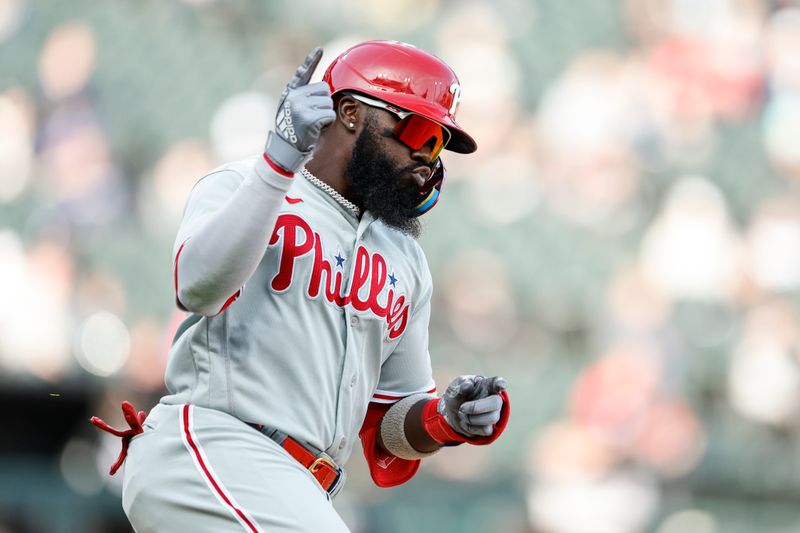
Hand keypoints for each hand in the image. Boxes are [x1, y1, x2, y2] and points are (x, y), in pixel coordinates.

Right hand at [265, 47, 335, 172]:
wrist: (285, 149)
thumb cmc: (292, 130)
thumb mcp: (291, 109)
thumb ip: (302, 96)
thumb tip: (324, 89)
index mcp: (290, 92)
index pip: (302, 72)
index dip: (311, 60)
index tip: (319, 49)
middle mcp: (294, 96)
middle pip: (324, 89)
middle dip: (324, 103)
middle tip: (314, 116)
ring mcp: (301, 106)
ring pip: (328, 103)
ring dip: (326, 115)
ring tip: (313, 124)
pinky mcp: (309, 118)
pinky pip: (329, 115)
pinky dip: (327, 123)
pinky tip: (316, 128)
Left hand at [438, 375, 506, 437]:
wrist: (451, 412)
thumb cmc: (457, 395)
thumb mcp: (455, 387)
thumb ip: (460, 385)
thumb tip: (468, 386)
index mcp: (487, 384)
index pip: (498, 382)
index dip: (501, 383)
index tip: (501, 385)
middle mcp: (494, 398)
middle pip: (496, 403)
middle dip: (476, 407)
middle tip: (462, 408)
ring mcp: (494, 413)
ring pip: (491, 418)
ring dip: (471, 418)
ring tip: (461, 414)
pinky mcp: (489, 427)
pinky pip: (486, 430)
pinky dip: (471, 427)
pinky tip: (465, 422)